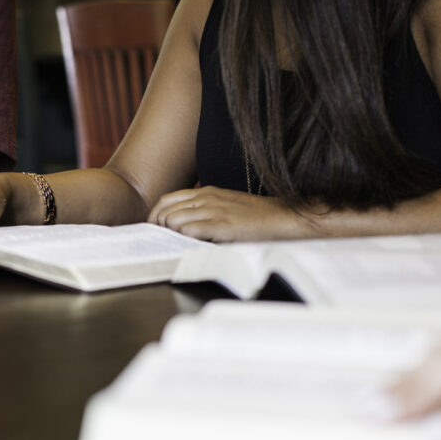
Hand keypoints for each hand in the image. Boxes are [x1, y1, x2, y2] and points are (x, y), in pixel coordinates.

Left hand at [147, 186, 318, 241]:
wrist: (284, 217)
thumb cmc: (257, 217)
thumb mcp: (227, 206)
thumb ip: (205, 210)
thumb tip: (182, 224)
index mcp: (207, 192)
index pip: (166, 200)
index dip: (156, 217)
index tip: (157, 231)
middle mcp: (207, 198)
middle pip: (164, 211)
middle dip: (158, 228)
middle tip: (164, 242)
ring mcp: (214, 210)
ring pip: (172, 220)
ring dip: (171, 235)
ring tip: (179, 246)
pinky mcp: (222, 225)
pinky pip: (189, 230)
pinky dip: (184, 239)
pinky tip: (192, 247)